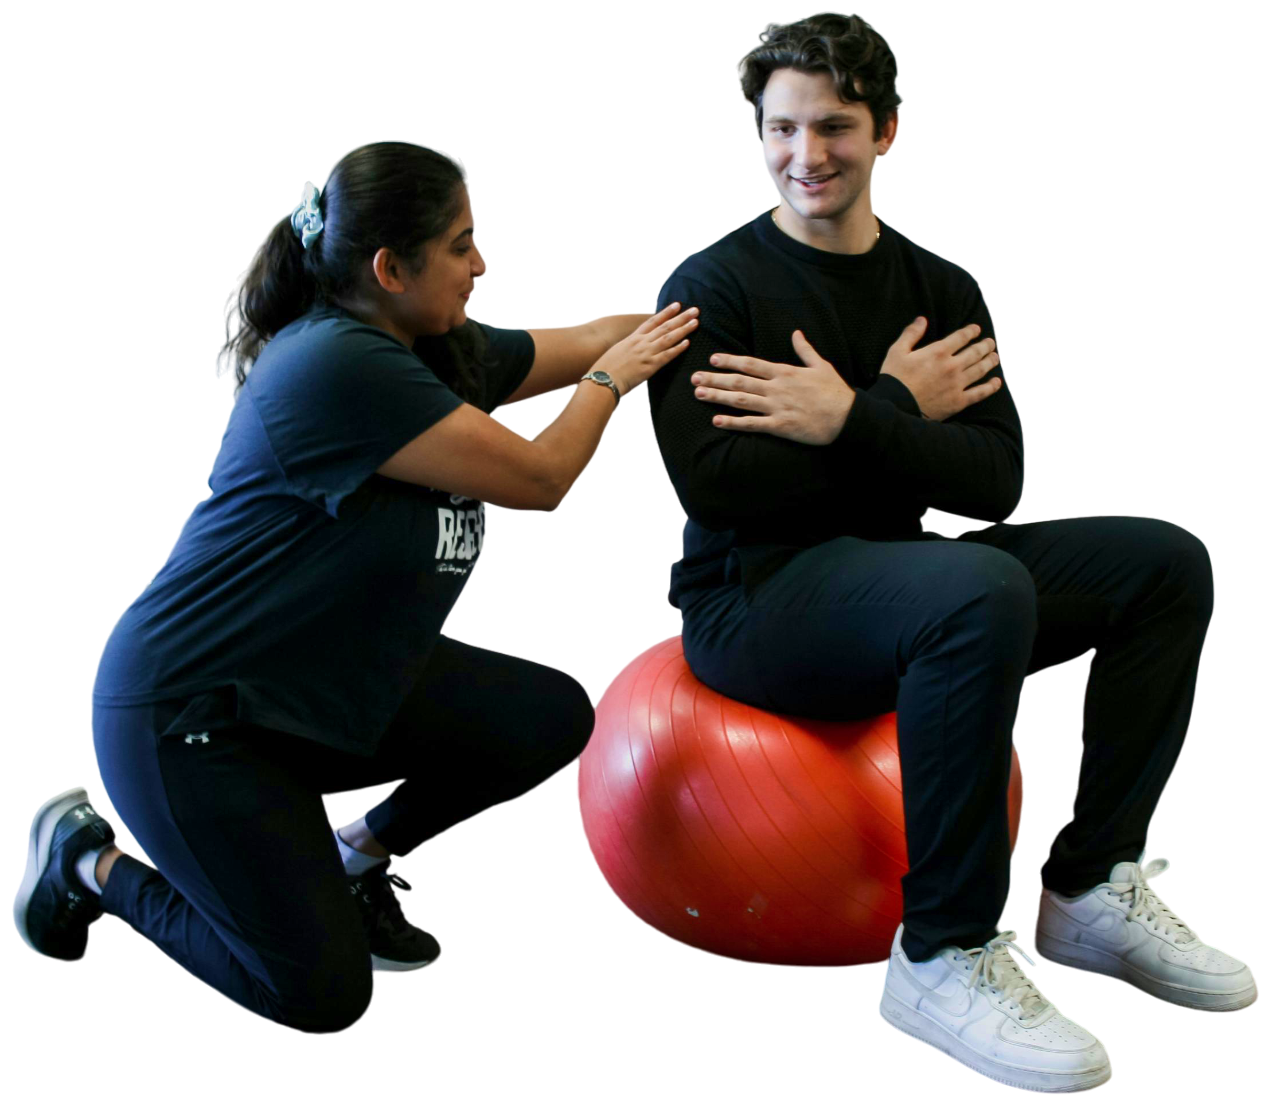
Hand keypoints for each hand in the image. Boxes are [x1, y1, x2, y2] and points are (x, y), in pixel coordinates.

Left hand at [690, 330, 852, 446]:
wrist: (849, 417)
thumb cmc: (836, 392)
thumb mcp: (821, 365)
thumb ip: (805, 350)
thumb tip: (797, 333)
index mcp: (785, 372)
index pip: (751, 363)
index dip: (730, 360)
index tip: (713, 358)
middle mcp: (777, 388)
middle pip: (740, 381)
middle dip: (715, 378)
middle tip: (694, 377)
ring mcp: (777, 407)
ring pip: (741, 400)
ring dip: (718, 396)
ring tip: (699, 394)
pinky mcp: (780, 426)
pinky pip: (752, 424)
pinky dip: (734, 422)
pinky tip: (717, 421)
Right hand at [878, 318, 1002, 421]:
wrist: (895, 407)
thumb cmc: (893, 378)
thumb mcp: (897, 351)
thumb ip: (911, 334)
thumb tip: (922, 319)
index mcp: (938, 352)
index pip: (961, 337)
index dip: (971, 331)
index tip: (977, 329)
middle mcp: (952, 366)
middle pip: (975, 352)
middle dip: (985, 345)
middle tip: (991, 342)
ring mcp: (957, 384)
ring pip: (981, 370)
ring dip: (990, 361)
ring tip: (996, 357)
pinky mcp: (958, 401)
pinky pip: (979, 393)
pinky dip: (990, 387)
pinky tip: (997, 382)